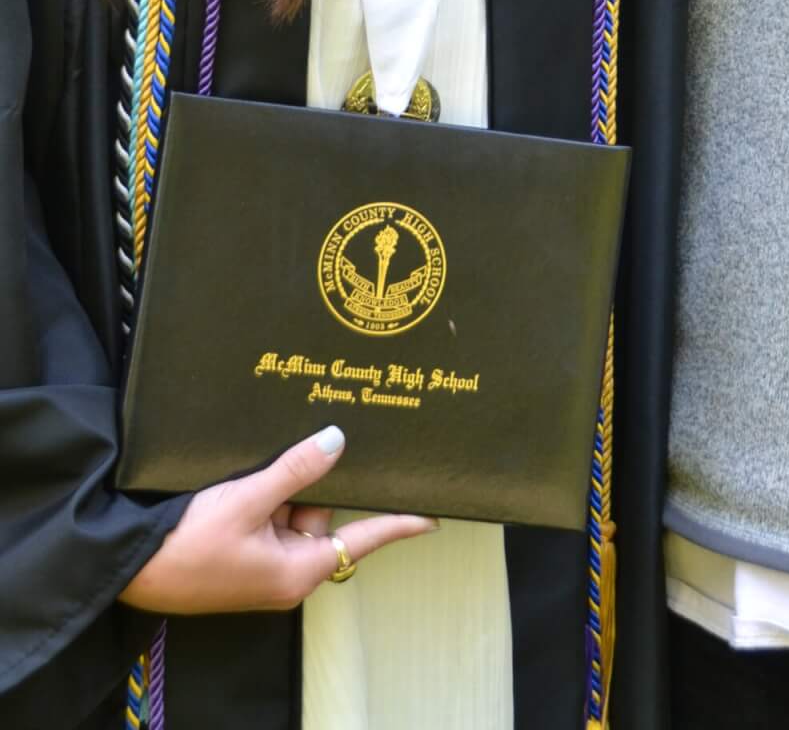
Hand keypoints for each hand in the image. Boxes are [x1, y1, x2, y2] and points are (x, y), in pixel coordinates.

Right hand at [118, 425, 436, 614]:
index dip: (398, 522)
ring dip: (279, 482)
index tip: (434, 515)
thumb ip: (295, 471)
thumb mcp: (247, 500)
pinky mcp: (243, 549)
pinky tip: (241, 475)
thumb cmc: (190, 545)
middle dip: (310, 480)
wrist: (132, 567)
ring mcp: (265, 561)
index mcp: (298, 570)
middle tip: (296, 450)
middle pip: (323, 512)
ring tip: (247, 471)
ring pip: (293, 506)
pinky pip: (269, 511)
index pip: (363, 539)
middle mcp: (288, 569)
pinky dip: (263, 490)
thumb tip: (337, 441)